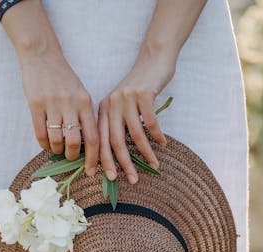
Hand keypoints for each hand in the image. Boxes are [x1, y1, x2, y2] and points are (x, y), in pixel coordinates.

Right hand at [18, 51, 98, 176]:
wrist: (41, 55)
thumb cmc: (63, 79)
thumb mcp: (81, 94)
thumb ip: (85, 116)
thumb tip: (88, 148)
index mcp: (85, 102)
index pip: (93, 137)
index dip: (93, 158)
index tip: (91, 171)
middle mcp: (70, 103)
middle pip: (74, 142)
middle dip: (72, 156)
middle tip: (69, 156)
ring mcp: (52, 103)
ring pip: (56, 140)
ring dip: (57, 150)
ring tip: (57, 148)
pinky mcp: (35, 104)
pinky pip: (40, 133)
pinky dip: (43, 144)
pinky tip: (45, 143)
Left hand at [98, 56, 174, 183]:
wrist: (153, 59)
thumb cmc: (139, 88)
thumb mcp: (122, 105)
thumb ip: (117, 124)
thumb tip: (116, 155)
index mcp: (103, 110)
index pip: (100, 141)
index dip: (102, 161)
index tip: (108, 178)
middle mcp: (112, 104)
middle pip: (115, 142)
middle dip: (124, 164)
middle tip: (132, 180)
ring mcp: (127, 98)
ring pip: (135, 135)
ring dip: (146, 153)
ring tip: (154, 165)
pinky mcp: (143, 94)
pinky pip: (151, 122)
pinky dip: (157, 136)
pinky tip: (163, 144)